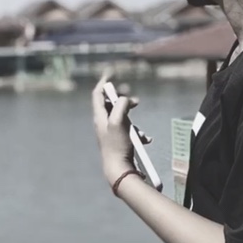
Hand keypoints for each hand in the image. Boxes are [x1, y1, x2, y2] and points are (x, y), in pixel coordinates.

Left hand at [91, 72, 149, 186]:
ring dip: (134, 119)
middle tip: (135, 101)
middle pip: (111, 104)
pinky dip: (138, 133)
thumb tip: (126, 99)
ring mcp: (111, 132)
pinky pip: (130, 131)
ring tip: (140, 128)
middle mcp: (103, 123)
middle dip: (124, 100)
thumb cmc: (117, 146)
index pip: (97, 94)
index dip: (104, 83)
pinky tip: (145, 139)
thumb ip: (121, 105)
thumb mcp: (118, 121)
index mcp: (99, 116)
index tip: (111, 73)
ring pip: (123, 117)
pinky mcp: (119, 141)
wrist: (119, 169)